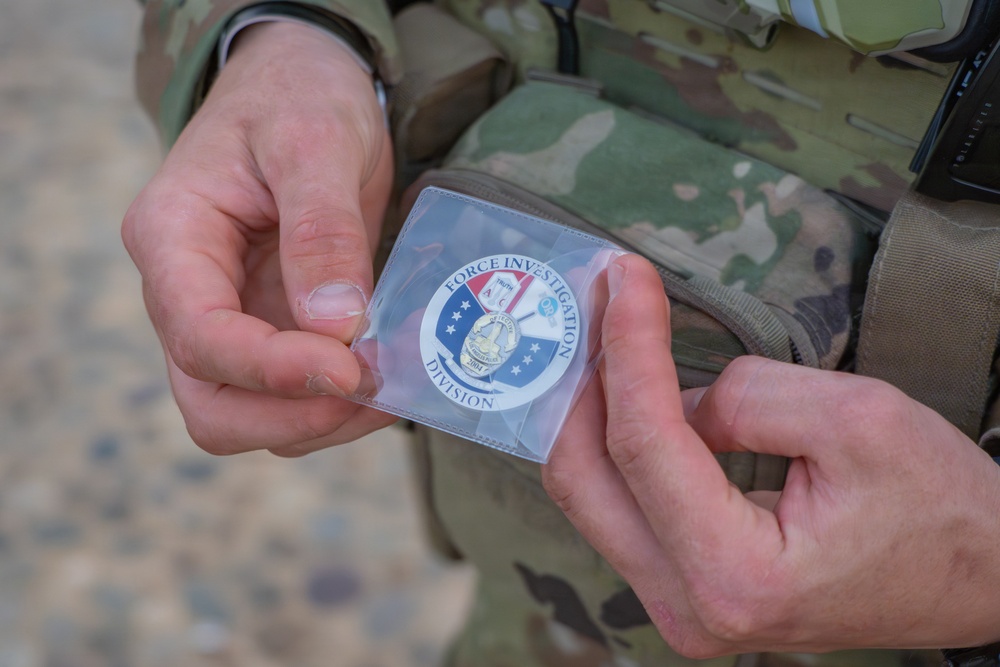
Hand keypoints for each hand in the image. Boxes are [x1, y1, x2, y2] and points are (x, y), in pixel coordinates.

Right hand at [122, 22, 396, 456]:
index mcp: (173, 239)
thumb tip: (335, 327)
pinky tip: (392, 372)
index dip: (272, 371)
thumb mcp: (315, 141)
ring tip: (398, 381)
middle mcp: (186, 294)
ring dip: (327, 418)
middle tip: (377, 390)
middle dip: (295, 417)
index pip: (200, 337)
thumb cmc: (298, 96)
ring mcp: (230, 320)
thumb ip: (322, 231)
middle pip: (212, 406)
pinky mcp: (273, 331)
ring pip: (255, 418)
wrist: (302, 87)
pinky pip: (297, 397)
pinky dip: (342, 403)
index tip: (349, 370)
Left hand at [543, 254, 999, 656]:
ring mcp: (678, 606)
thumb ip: (749, 397)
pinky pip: (618, 503)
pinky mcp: (680, 587)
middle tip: (595, 297)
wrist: (978, 578)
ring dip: (588, 403)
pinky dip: (612, 437)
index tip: (623, 274)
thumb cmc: (938, 507)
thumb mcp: (860, 422)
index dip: (627, 345)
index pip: (644, 443)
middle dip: (582, 375)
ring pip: (590, 490)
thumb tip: (675, 396)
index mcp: (735, 575)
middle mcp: (689, 607)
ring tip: (604, 327)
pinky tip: (621, 384)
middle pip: (585, 476)